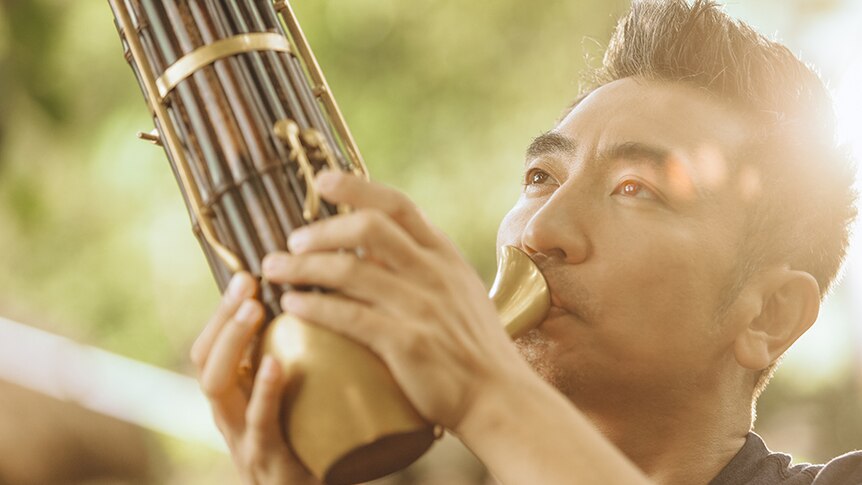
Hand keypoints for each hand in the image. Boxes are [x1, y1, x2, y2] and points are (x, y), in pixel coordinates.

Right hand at [190, 273, 319, 484]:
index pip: (211, 347)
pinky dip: (265, 394)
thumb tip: (325, 297)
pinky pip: (261, 427)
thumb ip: (304, 358)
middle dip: (222, 320)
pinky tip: (276, 365)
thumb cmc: (319, 444)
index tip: (246, 274)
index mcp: (237, 399)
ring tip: (253, 311)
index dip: (222, 311)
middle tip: (247, 286)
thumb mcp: (304, 397)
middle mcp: (231, 419)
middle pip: (205, 361)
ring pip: (218, 388)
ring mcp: (246, 444)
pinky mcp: (273, 467)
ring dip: (233, 344)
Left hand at [262, 171, 530, 431]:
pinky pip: (349, 317)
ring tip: (274, 268)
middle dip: (322, 230)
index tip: (323, 181)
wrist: (499, 397)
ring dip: (303, 267)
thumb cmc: (473, 346)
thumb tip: (372, 249)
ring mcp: (422, 307)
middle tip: (293, 240)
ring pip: (349, 272)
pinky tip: (291, 305)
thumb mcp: (459, 292)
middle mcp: (434, 273)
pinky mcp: (407, 343)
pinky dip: (314, 307)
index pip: (398, 205)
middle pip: (368, 229)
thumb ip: (422, 266)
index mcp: (445, 255)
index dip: (357, 187)